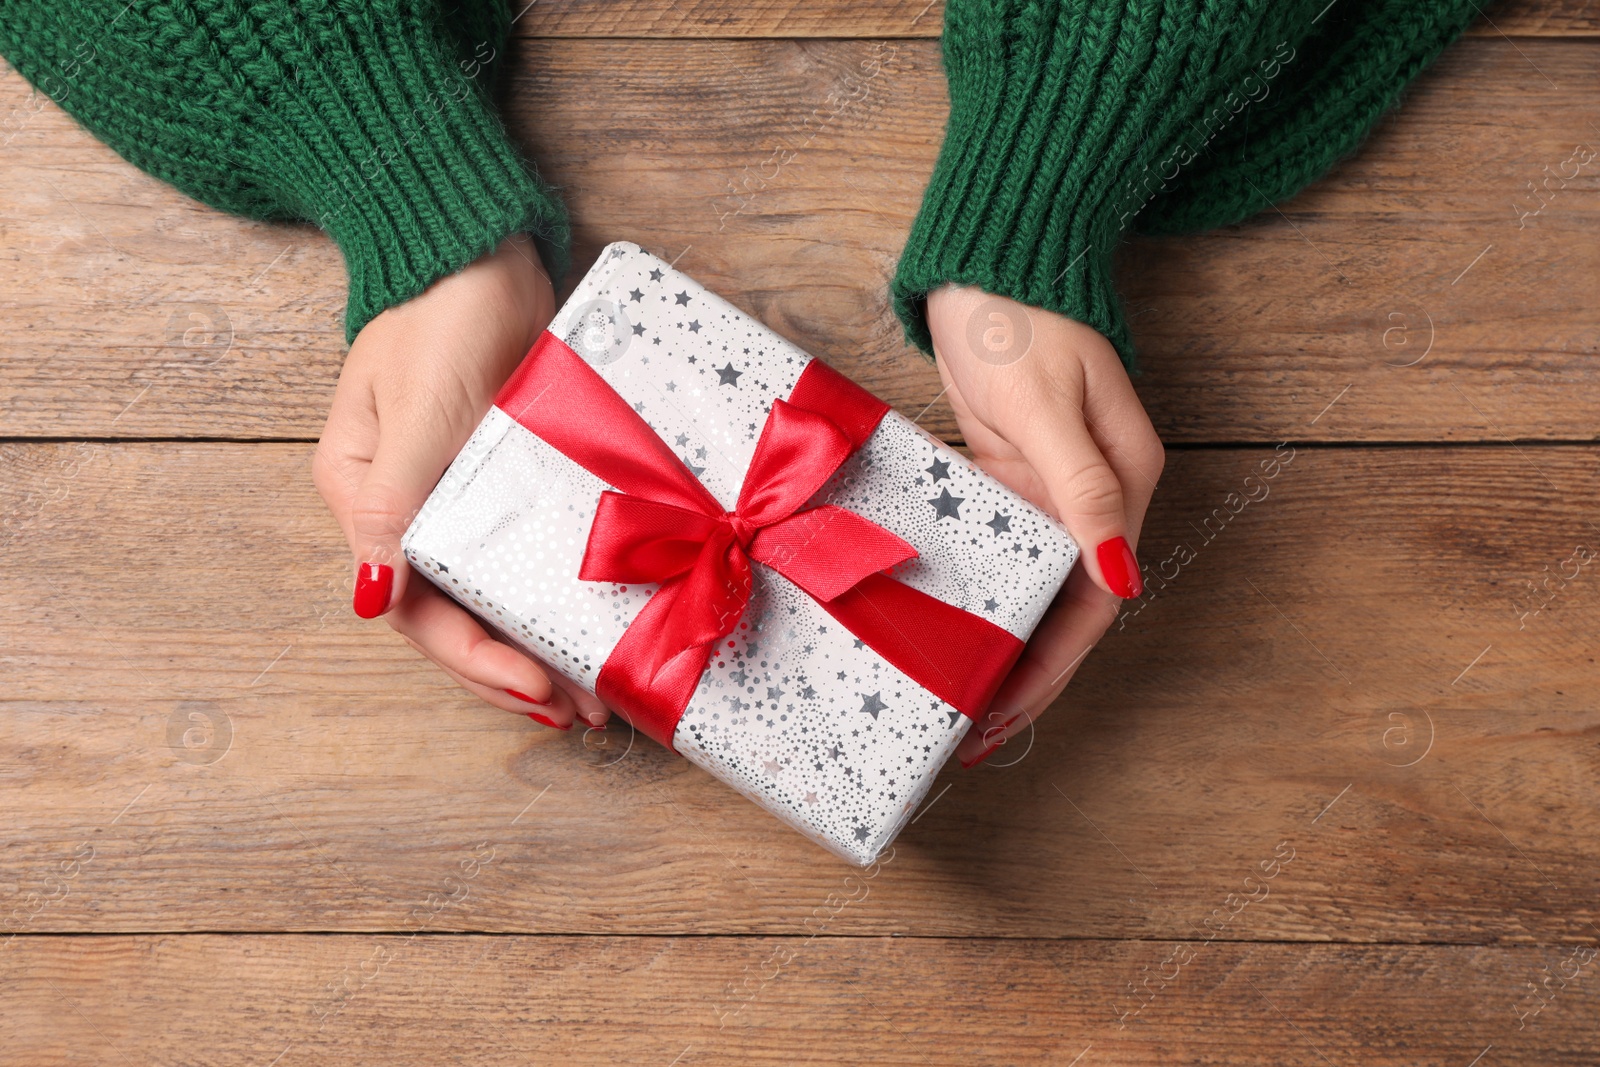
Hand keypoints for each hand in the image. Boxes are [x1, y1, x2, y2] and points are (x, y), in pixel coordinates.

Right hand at [313, 235, 610, 730]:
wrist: (481, 251)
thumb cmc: (441, 315)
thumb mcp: (416, 408)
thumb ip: (393, 503)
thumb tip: (372, 599)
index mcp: (366, 499)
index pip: (415, 608)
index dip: (475, 661)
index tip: (535, 690)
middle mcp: (406, 511)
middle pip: (455, 617)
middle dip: (512, 672)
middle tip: (578, 713)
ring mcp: (457, 497)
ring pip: (492, 596)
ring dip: (536, 648)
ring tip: (590, 698)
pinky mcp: (506, 479)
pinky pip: (525, 555)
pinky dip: (553, 598)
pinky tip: (588, 631)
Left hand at [923, 285, 1163, 767]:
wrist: (986, 264)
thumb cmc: (1023, 323)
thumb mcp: (1051, 408)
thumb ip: (1085, 492)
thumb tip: (1122, 578)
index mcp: (1122, 487)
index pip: (1094, 602)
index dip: (1053, 666)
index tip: (1006, 713)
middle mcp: (1092, 500)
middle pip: (1062, 608)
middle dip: (1023, 674)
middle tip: (972, 733)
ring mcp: (1048, 490)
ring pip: (1027, 587)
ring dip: (997, 642)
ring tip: (953, 699)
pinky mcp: (1007, 476)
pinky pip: (995, 551)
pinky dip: (974, 593)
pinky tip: (943, 628)